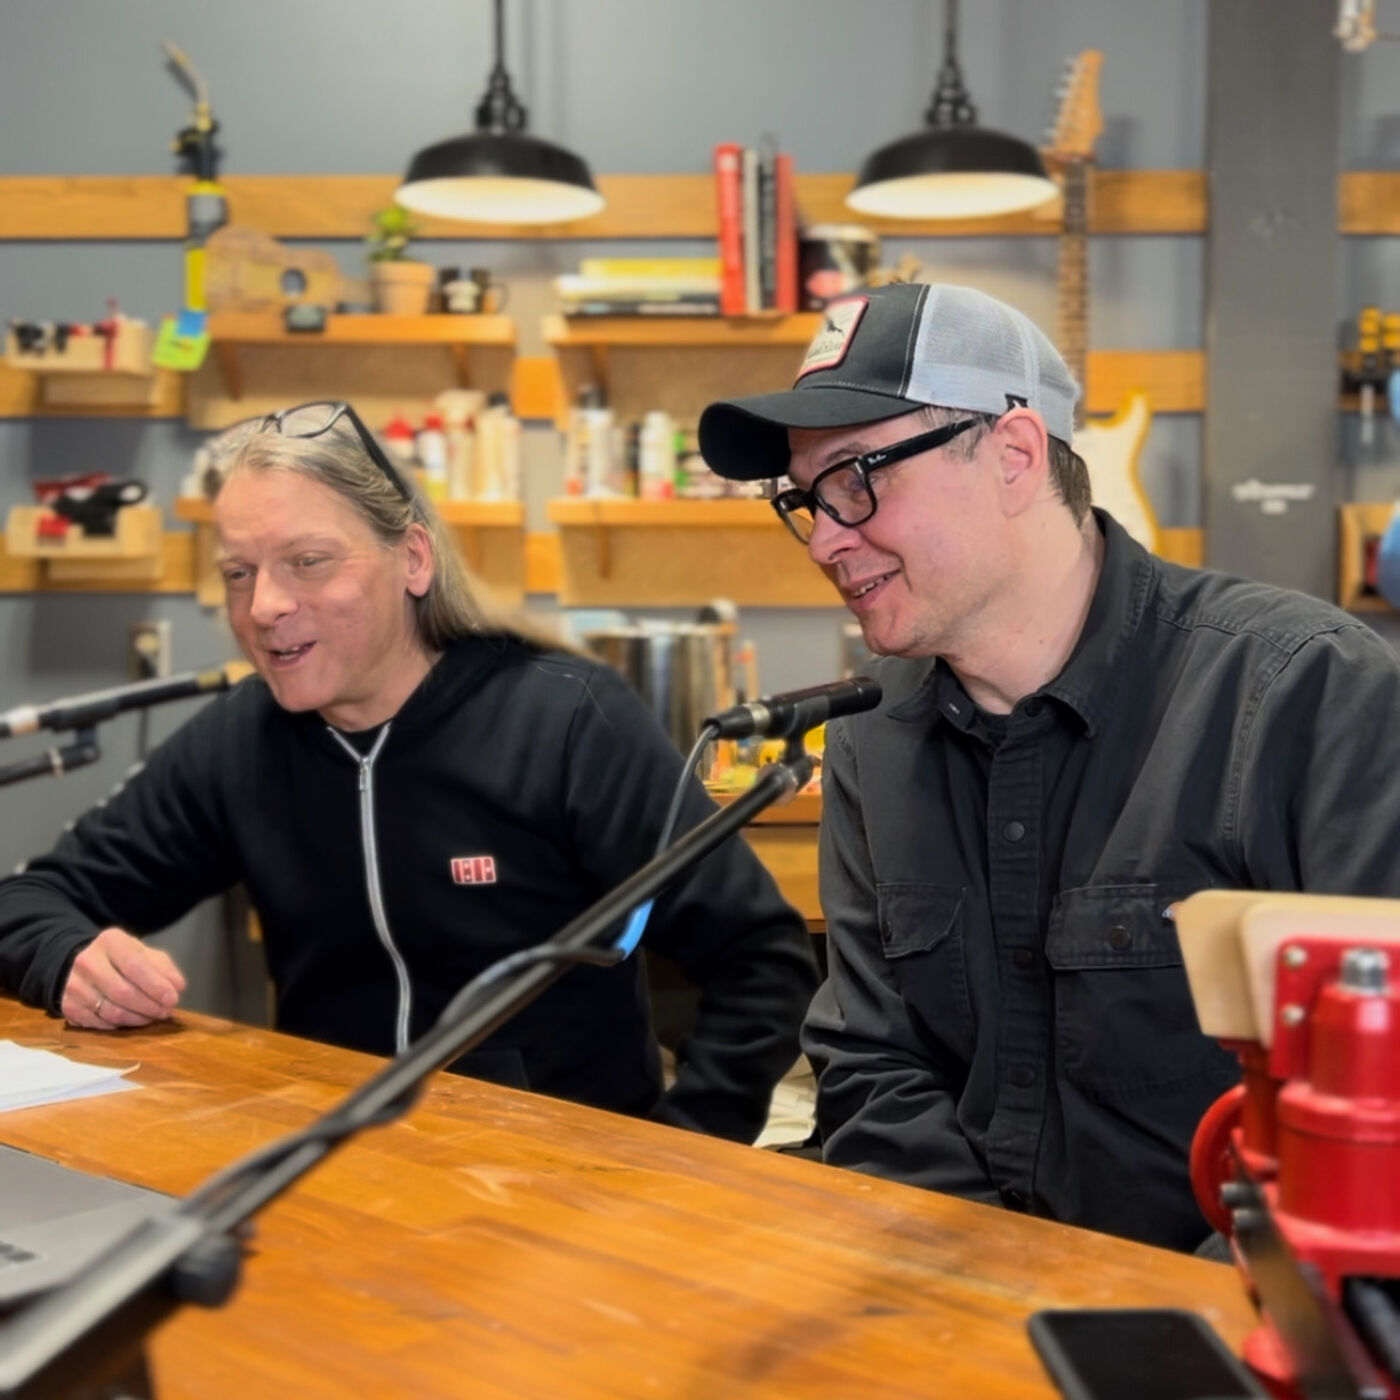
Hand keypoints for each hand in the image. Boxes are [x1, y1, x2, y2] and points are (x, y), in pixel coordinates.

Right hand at [62, 927, 186, 1029]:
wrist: (75, 962)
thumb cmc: (118, 958)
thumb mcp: (142, 953)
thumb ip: (163, 967)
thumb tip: (178, 986)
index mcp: (110, 942)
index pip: (135, 966)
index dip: (156, 986)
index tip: (173, 999)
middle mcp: (87, 961)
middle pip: (122, 992)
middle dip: (149, 1006)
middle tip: (165, 1012)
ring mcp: (74, 985)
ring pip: (111, 1011)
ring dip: (137, 1019)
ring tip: (152, 1017)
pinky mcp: (67, 1006)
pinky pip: (98, 1023)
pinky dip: (120, 1026)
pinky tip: (132, 1020)